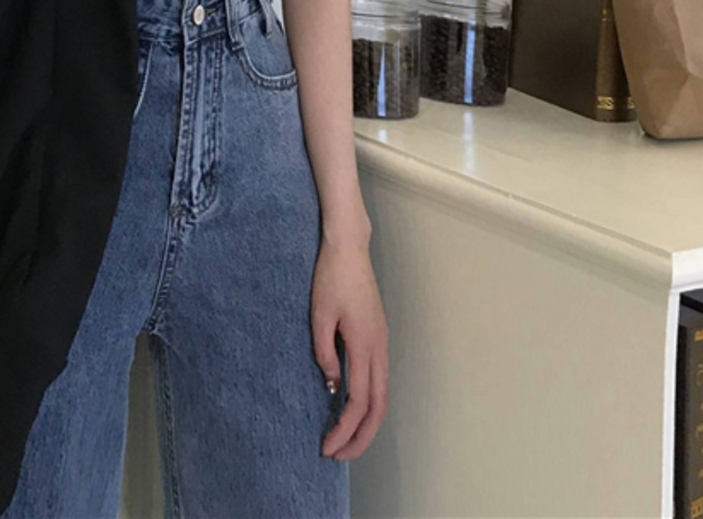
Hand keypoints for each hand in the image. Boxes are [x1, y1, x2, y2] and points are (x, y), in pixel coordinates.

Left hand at [312, 235, 388, 460]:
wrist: (349, 247)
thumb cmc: (331, 276)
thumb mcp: (319, 315)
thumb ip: (324, 352)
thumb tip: (331, 386)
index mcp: (364, 344)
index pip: (359, 401)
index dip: (344, 429)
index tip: (327, 446)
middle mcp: (379, 347)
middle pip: (378, 407)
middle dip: (360, 437)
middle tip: (338, 456)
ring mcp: (382, 342)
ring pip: (382, 395)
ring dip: (366, 422)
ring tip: (346, 439)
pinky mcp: (378, 336)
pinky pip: (379, 379)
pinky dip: (369, 402)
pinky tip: (352, 408)